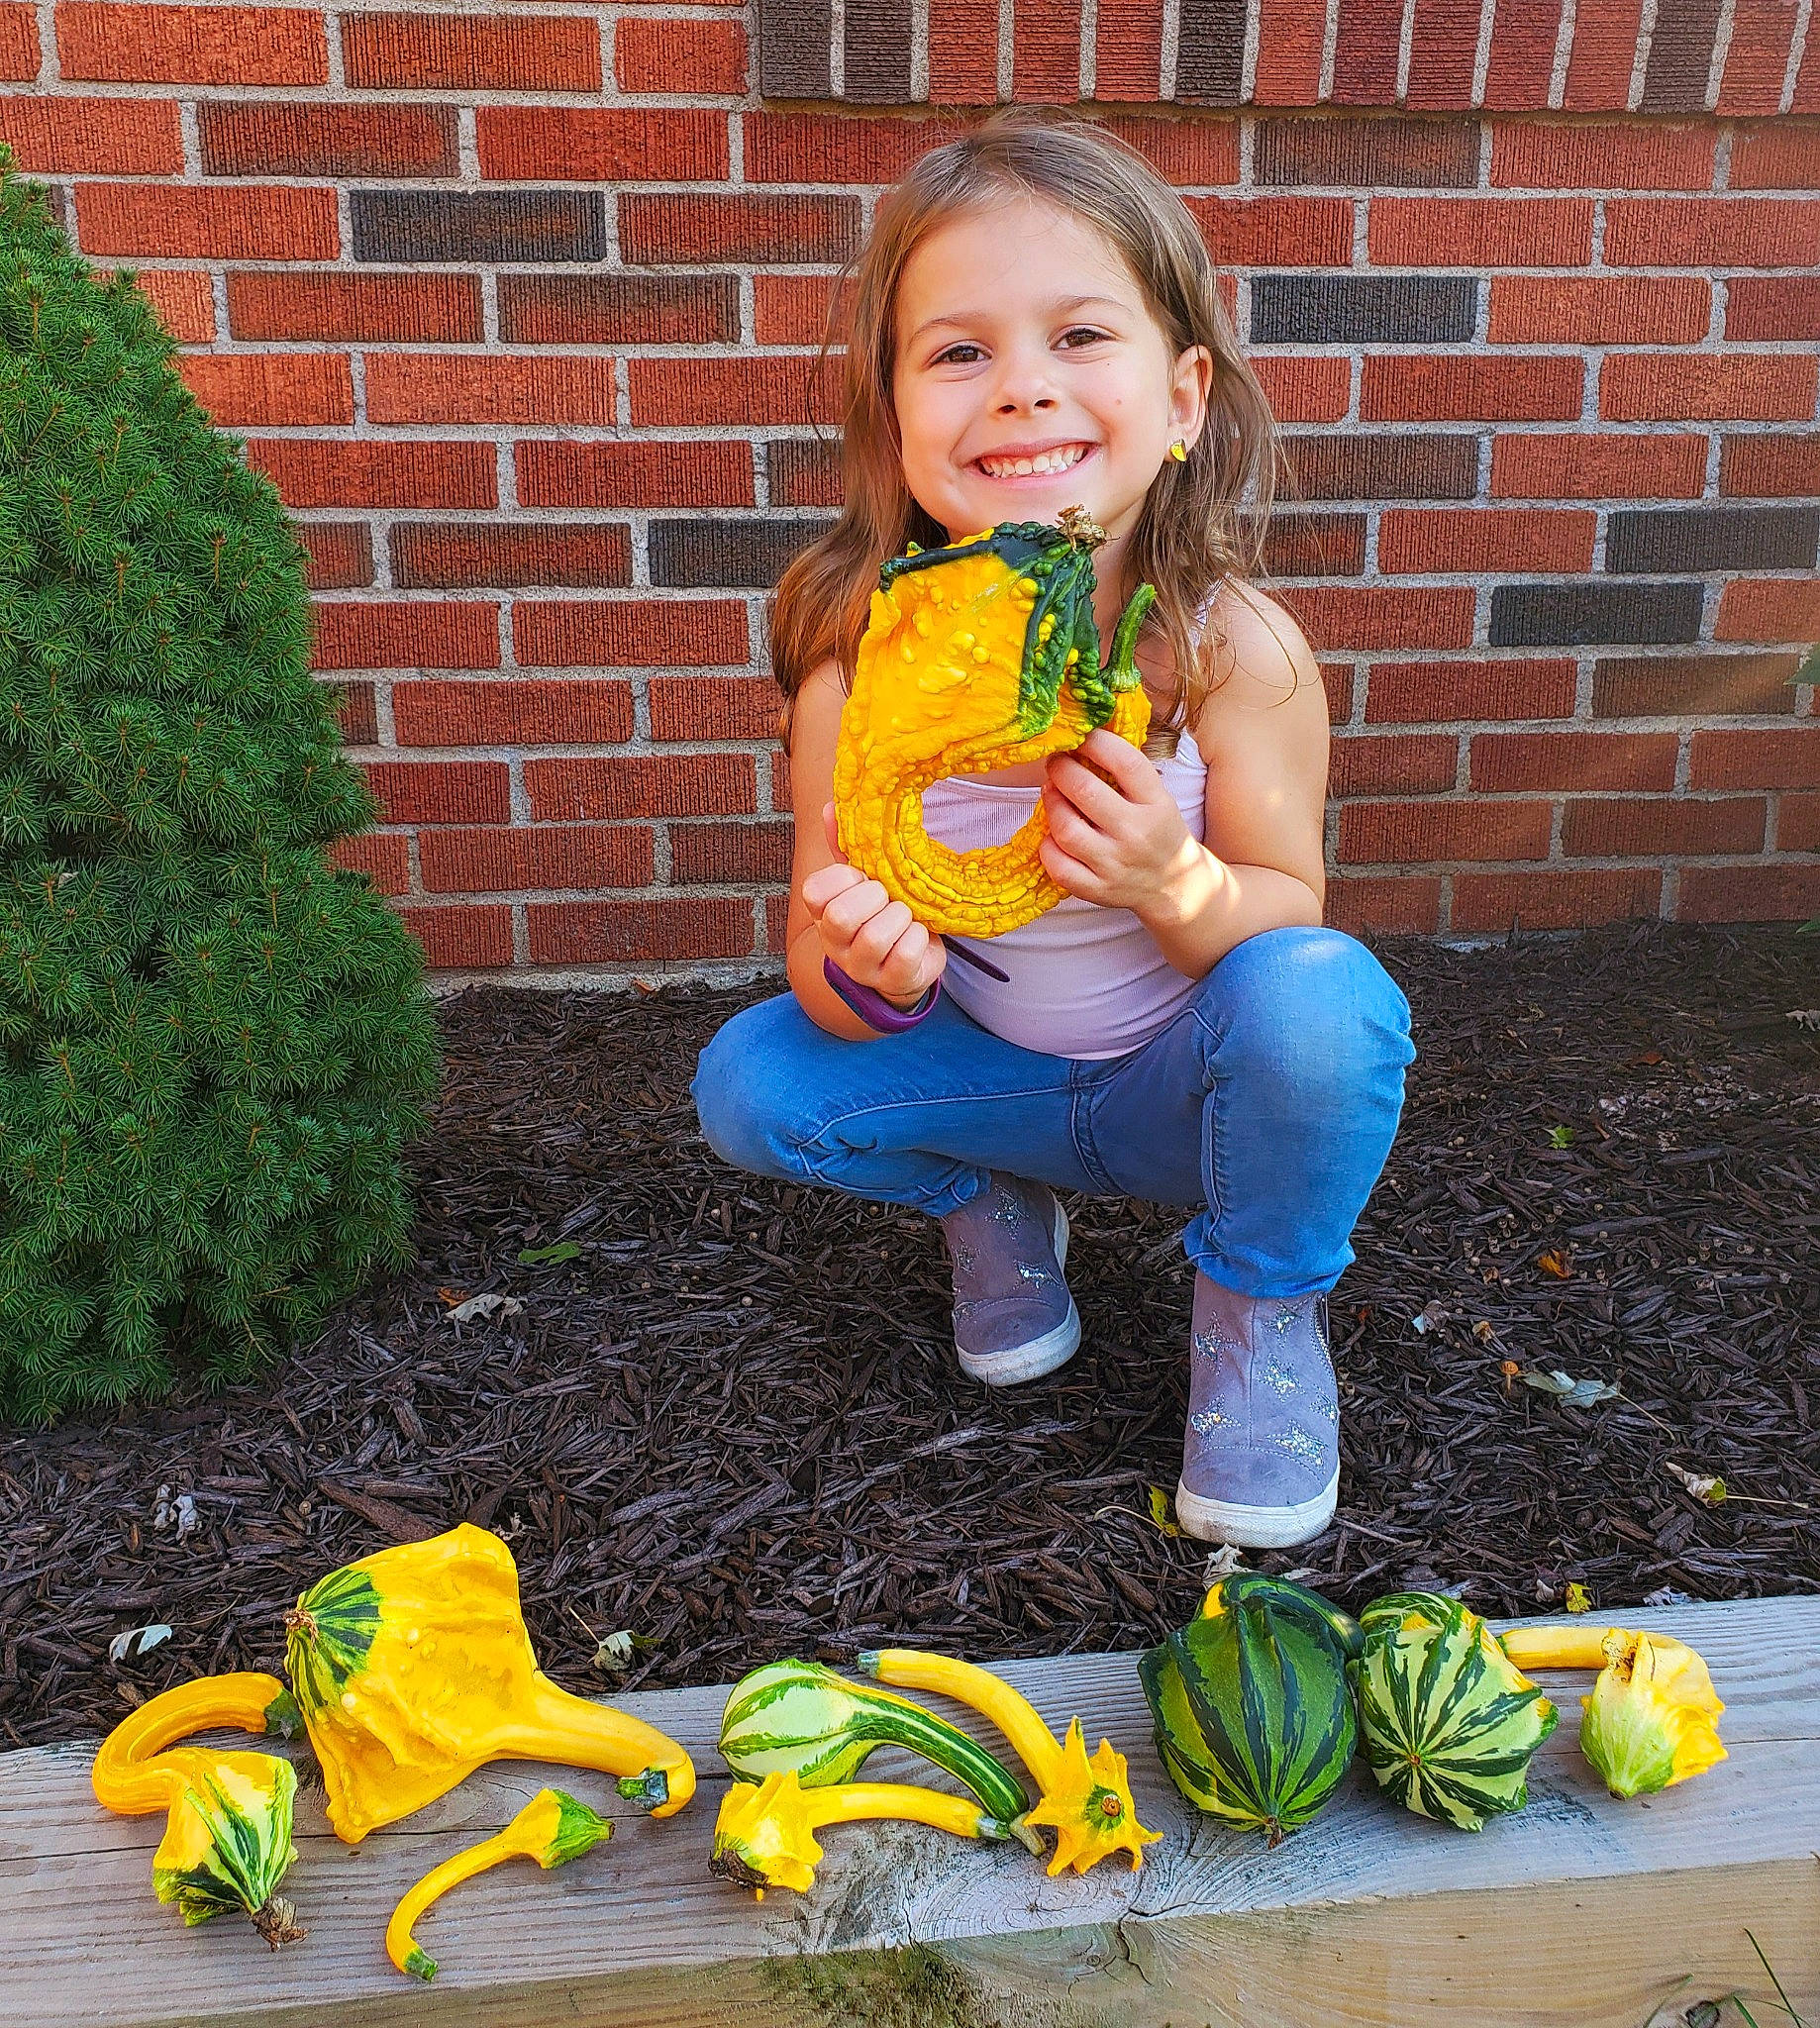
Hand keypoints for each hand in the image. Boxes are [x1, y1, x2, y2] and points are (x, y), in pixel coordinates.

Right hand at [802, 803, 947, 1008]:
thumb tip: (832, 807)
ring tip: (906, 916)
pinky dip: (920, 938)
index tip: (863, 878)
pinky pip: (907, 953)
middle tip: (889, 897)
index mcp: (823, 912)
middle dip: (875, 898)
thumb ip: (847, 846)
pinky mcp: (892, 982)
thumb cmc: (881, 914)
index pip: (814, 891)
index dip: (845, 879)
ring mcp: (861, 967)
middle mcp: (834, 944)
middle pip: (842, 917)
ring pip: (877, 937)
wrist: (905, 964)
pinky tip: (918, 935)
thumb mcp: (863, 880)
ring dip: (902, 918)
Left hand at [1039, 728, 1212, 921]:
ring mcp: (1115, 864)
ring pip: (1065, 828)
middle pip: (1085, 791)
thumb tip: (1084, 736)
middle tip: (1056, 763)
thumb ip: (1127, 773)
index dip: (1094, 742)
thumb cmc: (1158, 832)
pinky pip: (1058, 865)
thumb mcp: (1158, 798)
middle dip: (1061, 769)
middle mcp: (1136, 833)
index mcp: (1156, 804)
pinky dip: (1048, 846)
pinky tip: (1053, 835)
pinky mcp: (1098, 889)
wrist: (1174, 886)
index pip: (1124, 762)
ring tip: (1051, 793)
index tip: (1079, 737)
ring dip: (1051, 804)